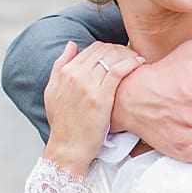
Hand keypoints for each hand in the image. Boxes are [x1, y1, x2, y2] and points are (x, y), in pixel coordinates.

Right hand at [42, 41, 142, 168]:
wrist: (68, 147)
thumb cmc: (62, 123)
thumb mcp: (52, 90)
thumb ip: (60, 65)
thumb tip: (72, 45)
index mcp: (66, 72)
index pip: (92, 48)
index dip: (109, 48)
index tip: (120, 54)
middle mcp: (76, 75)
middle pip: (104, 50)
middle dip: (120, 49)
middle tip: (132, 56)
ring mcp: (88, 86)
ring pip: (112, 57)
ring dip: (128, 54)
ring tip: (137, 60)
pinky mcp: (101, 97)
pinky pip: (119, 71)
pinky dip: (131, 63)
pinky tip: (140, 63)